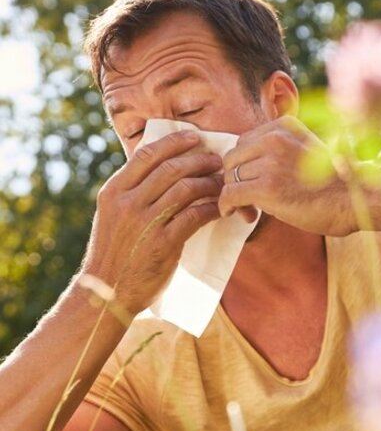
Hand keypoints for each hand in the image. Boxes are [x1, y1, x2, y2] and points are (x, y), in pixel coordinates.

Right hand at [81, 130, 223, 315]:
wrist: (107, 292)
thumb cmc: (116, 253)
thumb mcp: (113, 216)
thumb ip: (133, 193)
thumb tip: (161, 169)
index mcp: (114, 191)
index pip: (147, 154)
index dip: (174, 142)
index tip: (194, 137)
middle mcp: (127, 202)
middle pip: (171, 168)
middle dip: (199, 159)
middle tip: (217, 160)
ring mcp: (145, 222)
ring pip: (186, 189)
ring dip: (210, 182)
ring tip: (223, 182)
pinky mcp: (163, 243)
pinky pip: (194, 216)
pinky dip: (211, 208)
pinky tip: (220, 208)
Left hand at [219, 116, 357, 236]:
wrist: (355, 201)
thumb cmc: (335, 185)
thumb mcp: (307, 152)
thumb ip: (280, 152)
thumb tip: (248, 169)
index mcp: (284, 126)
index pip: (244, 142)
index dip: (244, 166)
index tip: (253, 184)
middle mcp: (274, 139)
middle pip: (233, 158)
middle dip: (235, 180)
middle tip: (247, 201)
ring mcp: (270, 163)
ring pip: (230, 177)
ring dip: (234, 196)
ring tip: (248, 211)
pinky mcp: (266, 188)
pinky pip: (230, 194)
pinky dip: (226, 206)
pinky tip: (233, 214)